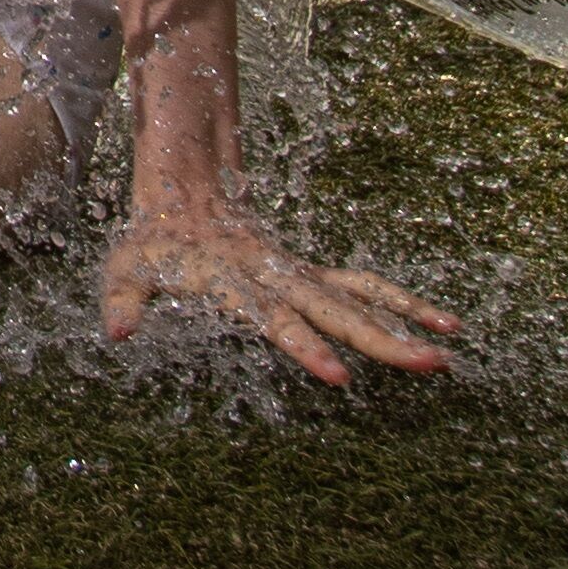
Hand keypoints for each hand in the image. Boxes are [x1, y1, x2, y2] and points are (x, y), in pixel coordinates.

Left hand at [100, 196, 456, 383]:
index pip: (277, 319)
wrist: (184, 191)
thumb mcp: (123, 267)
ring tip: (447, 356)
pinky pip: (365, 289)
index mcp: (236, 281)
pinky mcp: (311, 277)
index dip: (306, 347)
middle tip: (427, 367)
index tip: (340, 377)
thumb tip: (119, 334)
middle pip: (336, 312)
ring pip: (360, 299)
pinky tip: (445, 325)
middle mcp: (278, 278)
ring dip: (403, 325)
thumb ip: (123, 298)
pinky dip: (403, 303)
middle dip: (381, 342)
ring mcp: (300, 276)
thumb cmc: (152, 243)